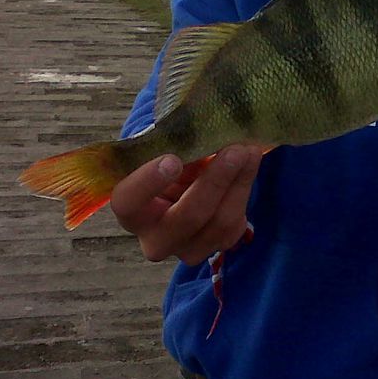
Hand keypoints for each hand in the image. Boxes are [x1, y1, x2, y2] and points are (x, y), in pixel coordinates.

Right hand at [109, 144, 261, 265]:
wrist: (186, 183)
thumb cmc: (168, 162)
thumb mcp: (164, 152)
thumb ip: (176, 146)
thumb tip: (203, 129)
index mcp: (130, 210)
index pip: (128, 202)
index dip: (148, 183)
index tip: (172, 159)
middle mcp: (155, 239)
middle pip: (186, 218)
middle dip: (214, 182)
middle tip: (233, 150)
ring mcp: (188, 248)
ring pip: (219, 222)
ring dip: (239, 181)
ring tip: (249, 149)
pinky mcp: (218, 245)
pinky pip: (236, 222)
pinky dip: (245, 187)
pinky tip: (250, 161)